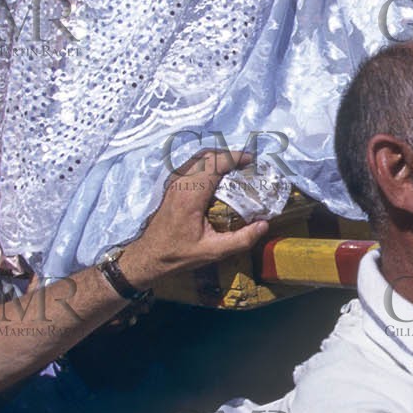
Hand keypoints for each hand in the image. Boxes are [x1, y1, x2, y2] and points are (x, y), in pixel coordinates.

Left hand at [118, 148, 273, 293]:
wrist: (148, 257)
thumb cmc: (177, 254)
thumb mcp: (212, 252)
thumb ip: (240, 240)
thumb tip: (264, 225)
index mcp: (191, 195)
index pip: (215, 164)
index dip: (235, 157)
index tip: (250, 161)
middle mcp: (180, 183)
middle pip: (207, 156)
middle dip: (228, 155)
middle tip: (246, 164)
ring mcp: (173, 183)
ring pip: (197, 158)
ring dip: (217, 158)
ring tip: (234, 167)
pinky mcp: (170, 186)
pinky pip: (191, 165)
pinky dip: (206, 164)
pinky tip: (216, 176)